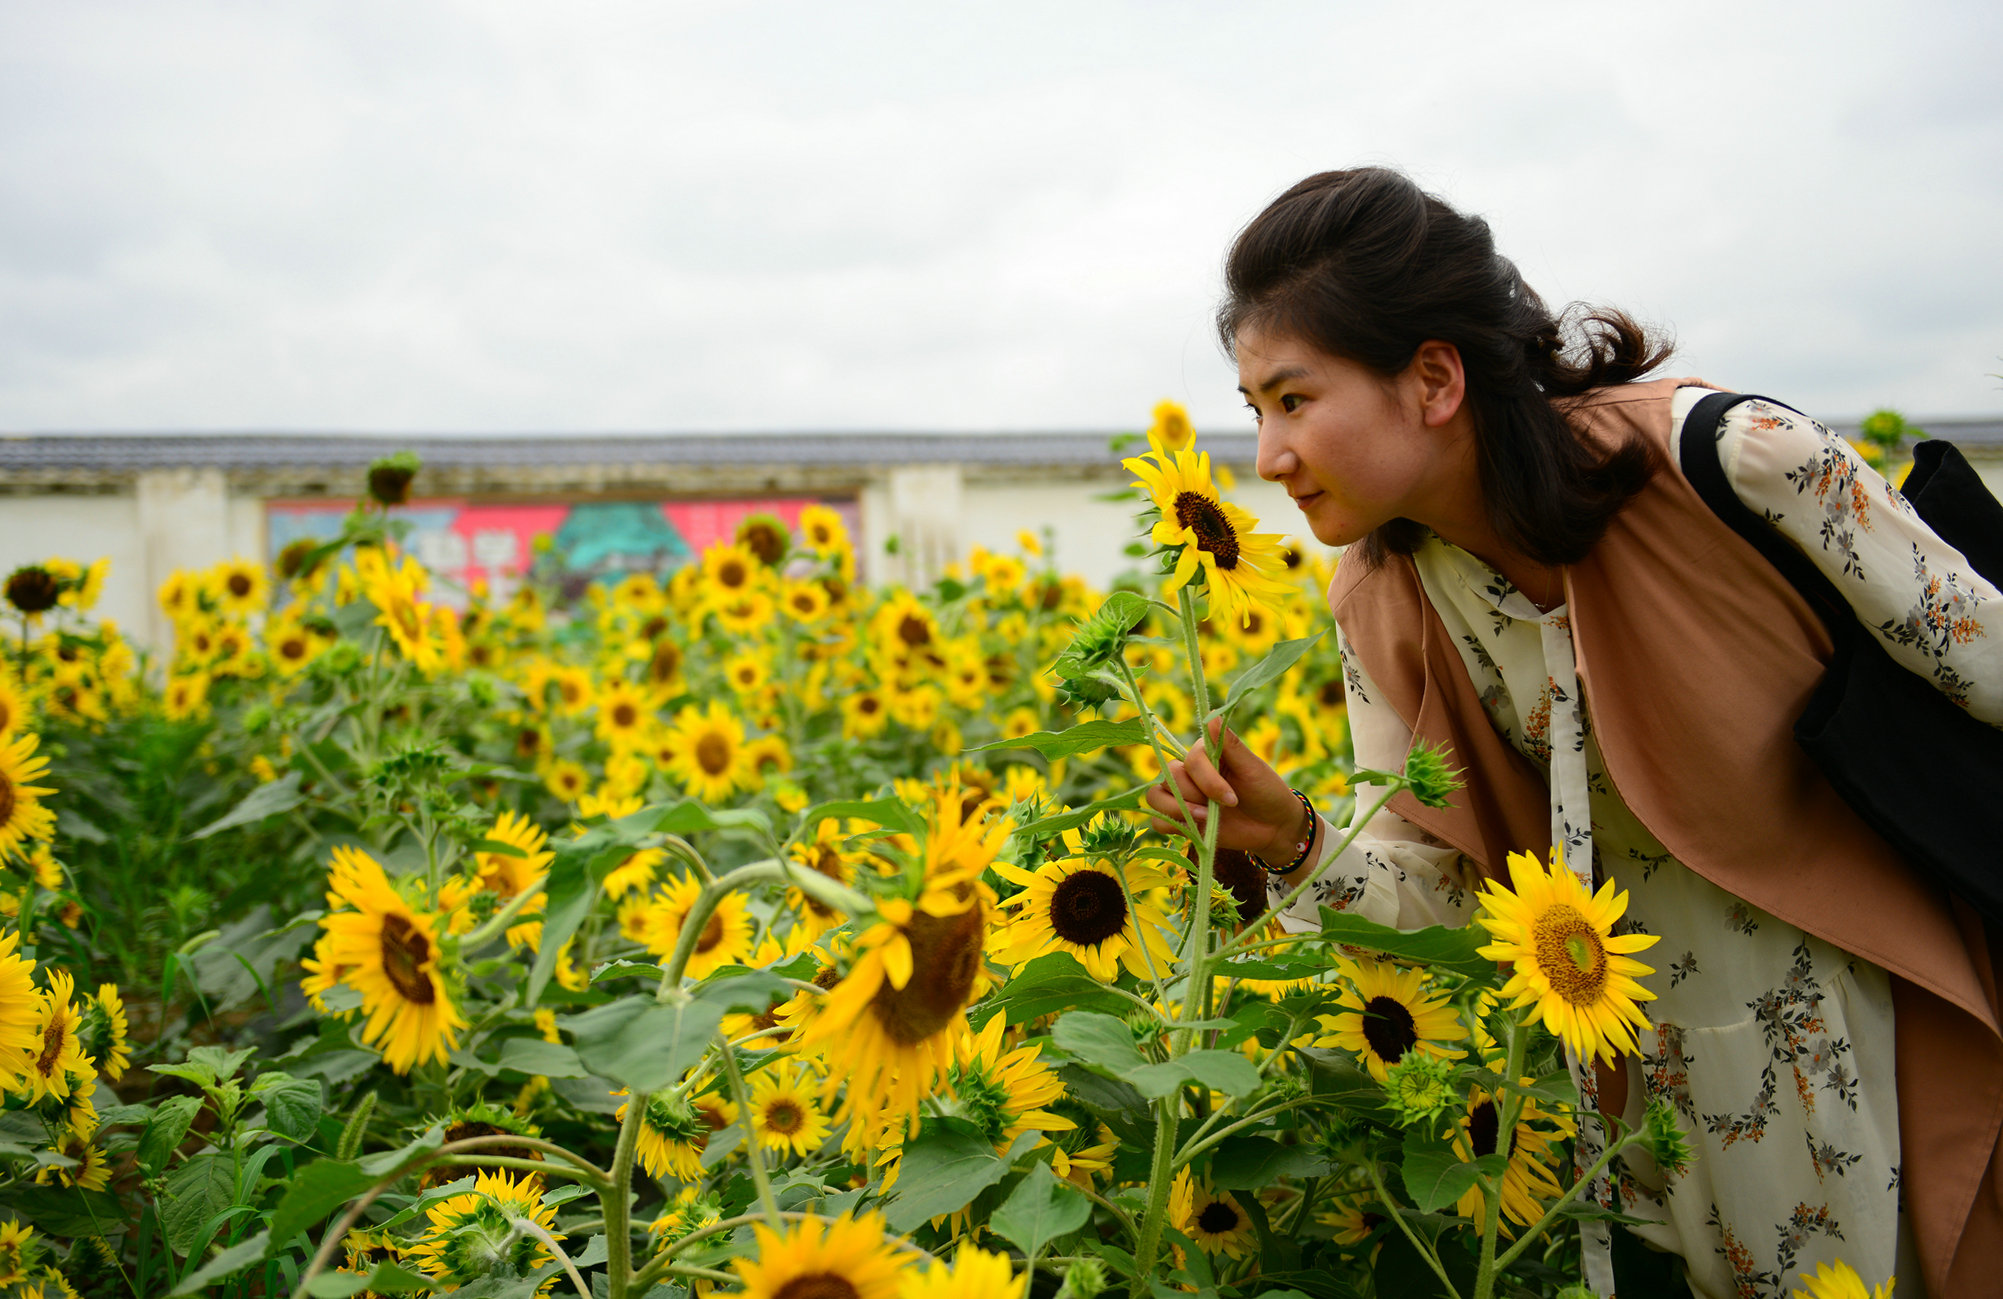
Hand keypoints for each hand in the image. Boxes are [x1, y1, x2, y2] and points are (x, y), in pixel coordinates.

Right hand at [1144, 718, 1306, 863]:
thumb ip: (1230, 744)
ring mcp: (1182, 796)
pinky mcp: (1180, 820)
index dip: (1207, 780)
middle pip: (1169, 777)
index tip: (1232, 798)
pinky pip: (1157, 821)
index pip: (1190, 761)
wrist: (1273, 826)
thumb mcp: (1252, 767)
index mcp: (1204, 754)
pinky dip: (1170, 824)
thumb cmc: (1266, 791)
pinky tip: (1195, 828)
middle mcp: (1189, 772)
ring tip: (1206, 818)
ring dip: (1178, 810)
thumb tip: (1212, 716)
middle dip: (1195, 796)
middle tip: (1223, 807)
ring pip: (1156, 796)